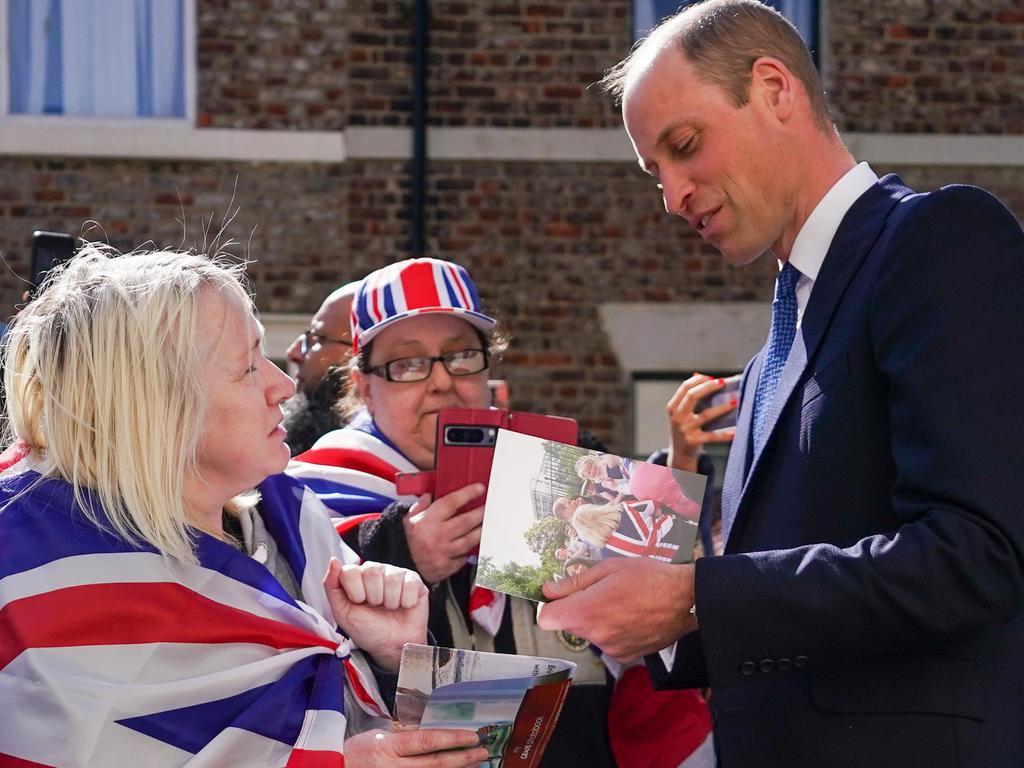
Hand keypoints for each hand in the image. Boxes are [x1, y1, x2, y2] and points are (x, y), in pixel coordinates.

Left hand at [324, 558, 428, 671]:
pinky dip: (406, 602)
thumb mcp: (342, 612)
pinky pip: (410, 585)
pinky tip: (403, 606)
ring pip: (392, 579)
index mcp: (357, 575)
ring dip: (390, 602)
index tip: (359, 604)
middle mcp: (377, 570)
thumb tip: (334, 561)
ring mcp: (396, 574)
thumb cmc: (367, 629)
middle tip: (376, 607)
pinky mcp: (415, 581)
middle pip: (372, 571)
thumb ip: (332, 586)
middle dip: (373, 597)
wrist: (391, 646)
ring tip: (390, 608)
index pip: (350, 571)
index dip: (355, 593)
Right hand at [345, 728, 488, 766]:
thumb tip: (432, 730)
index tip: (473, 735)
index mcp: (389, 746)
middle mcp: (394, 767)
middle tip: (484, 751)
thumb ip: (403, 734)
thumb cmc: (355, 752)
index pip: (428, 741)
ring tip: (476, 763)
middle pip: (437, 763)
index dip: (453, 738)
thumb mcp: (378, 735)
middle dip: (464, 757)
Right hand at [404, 483, 485, 583]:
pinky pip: (464, 557)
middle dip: (481, 512)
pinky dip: (469, 550)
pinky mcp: (448, 567)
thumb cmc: (406, 542)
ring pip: (470, 540)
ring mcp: (444, 553)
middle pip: (466, 521)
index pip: (451, 503)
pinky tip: (473, 544)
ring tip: (486, 524)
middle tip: (489, 507)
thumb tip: (429, 495)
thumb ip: (420, 506)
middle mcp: (437, 536)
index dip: (467, 494)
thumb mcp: (408, 520)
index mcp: (427, 521)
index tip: (479, 488)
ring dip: (481, 531)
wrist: (401, 568)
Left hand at [536, 558, 696, 660]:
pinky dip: (613, 631)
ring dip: (597, 620)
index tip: (562, 596)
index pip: (546, 620)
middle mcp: (596, 636)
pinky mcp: (625, 656)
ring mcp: (611, 649)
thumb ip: (574, 582)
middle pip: (569, 625)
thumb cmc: (648, 577)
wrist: (684, 598)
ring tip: (621, 603)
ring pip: (589, 633)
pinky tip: (630, 617)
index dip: (551, 606)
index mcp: (587, 611)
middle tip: (601, 592)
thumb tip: (548, 590)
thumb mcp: (608, 569)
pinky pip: (607, 642)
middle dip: (577, 609)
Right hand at [666, 373, 736, 472]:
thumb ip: (688, 396)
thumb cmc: (685, 428)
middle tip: (723, 383)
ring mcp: (684, 430)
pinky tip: (735, 431)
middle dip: (709, 387)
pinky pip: (712, 436)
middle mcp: (677, 417)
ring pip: (705, 415)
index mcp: (673, 407)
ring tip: (735, 402)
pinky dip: (724, 434)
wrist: (679, 454)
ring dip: (722, 408)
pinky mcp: (693, 441)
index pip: (685, 387)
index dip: (699, 380)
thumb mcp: (682, 413)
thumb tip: (699, 374)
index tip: (713, 377)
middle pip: (692, 396)